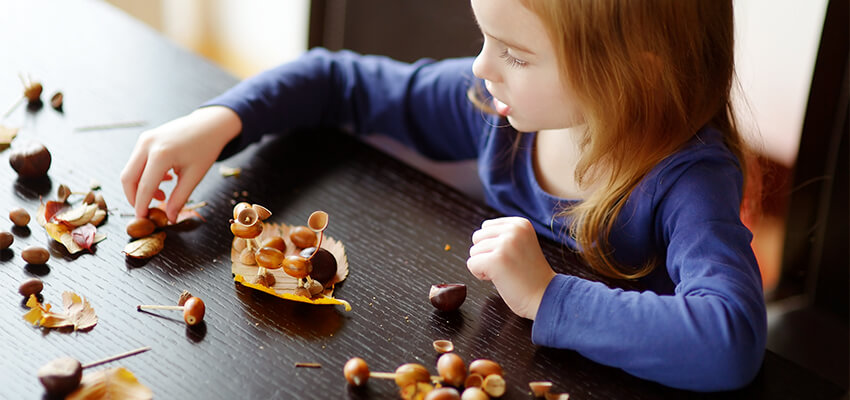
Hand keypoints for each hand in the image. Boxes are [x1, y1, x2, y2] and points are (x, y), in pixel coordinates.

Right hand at [120, 106, 241, 221]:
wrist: (209, 124)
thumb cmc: (206, 148)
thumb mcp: (195, 175)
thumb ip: (180, 198)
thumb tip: (170, 218)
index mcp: (161, 154)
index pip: (144, 187)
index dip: (141, 206)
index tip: (142, 219)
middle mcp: (147, 145)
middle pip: (128, 178)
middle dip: (134, 198)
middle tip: (148, 210)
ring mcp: (144, 139)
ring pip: (130, 170)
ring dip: (140, 187)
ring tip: (162, 194)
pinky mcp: (145, 138)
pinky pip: (137, 162)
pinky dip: (144, 175)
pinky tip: (164, 180)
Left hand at [467, 217, 555, 319]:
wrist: (545, 296)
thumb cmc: (531, 275)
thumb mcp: (522, 244)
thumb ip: (504, 235)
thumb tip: (479, 234)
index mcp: (520, 224)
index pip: (486, 227)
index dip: (493, 246)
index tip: (511, 257)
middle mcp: (513, 230)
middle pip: (477, 238)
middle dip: (486, 254)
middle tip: (508, 266)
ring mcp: (504, 244)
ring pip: (473, 252)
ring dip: (485, 266)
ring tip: (506, 272)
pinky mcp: (495, 260)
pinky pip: (471, 264)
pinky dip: (480, 275)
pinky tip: (499, 278)